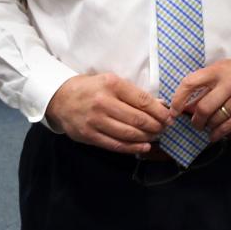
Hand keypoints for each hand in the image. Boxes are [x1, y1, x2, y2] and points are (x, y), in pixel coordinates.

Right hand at [45, 73, 173, 153]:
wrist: (61, 98)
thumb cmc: (91, 88)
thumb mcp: (112, 82)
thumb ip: (134, 94)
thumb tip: (160, 105)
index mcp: (112, 84)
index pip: (142, 100)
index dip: (159, 111)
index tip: (169, 116)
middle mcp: (103, 102)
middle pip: (137, 119)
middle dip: (156, 125)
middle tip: (165, 128)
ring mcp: (95, 121)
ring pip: (128, 133)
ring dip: (147, 137)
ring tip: (156, 136)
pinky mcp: (89, 136)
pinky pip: (115, 144)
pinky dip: (133, 147)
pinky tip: (144, 146)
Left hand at [170, 59, 230, 142]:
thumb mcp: (225, 71)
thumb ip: (206, 86)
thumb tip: (186, 107)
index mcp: (218, 70)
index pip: (191, 83)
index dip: (178, 99)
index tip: (173, 111)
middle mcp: (229, 83)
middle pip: (203, 107)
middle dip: (196, 120)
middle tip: (196, 124)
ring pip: (215, 119)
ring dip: (209, 127)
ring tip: (210, 127)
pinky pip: (228, 127)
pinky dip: (218, 134)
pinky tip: (216, 135)